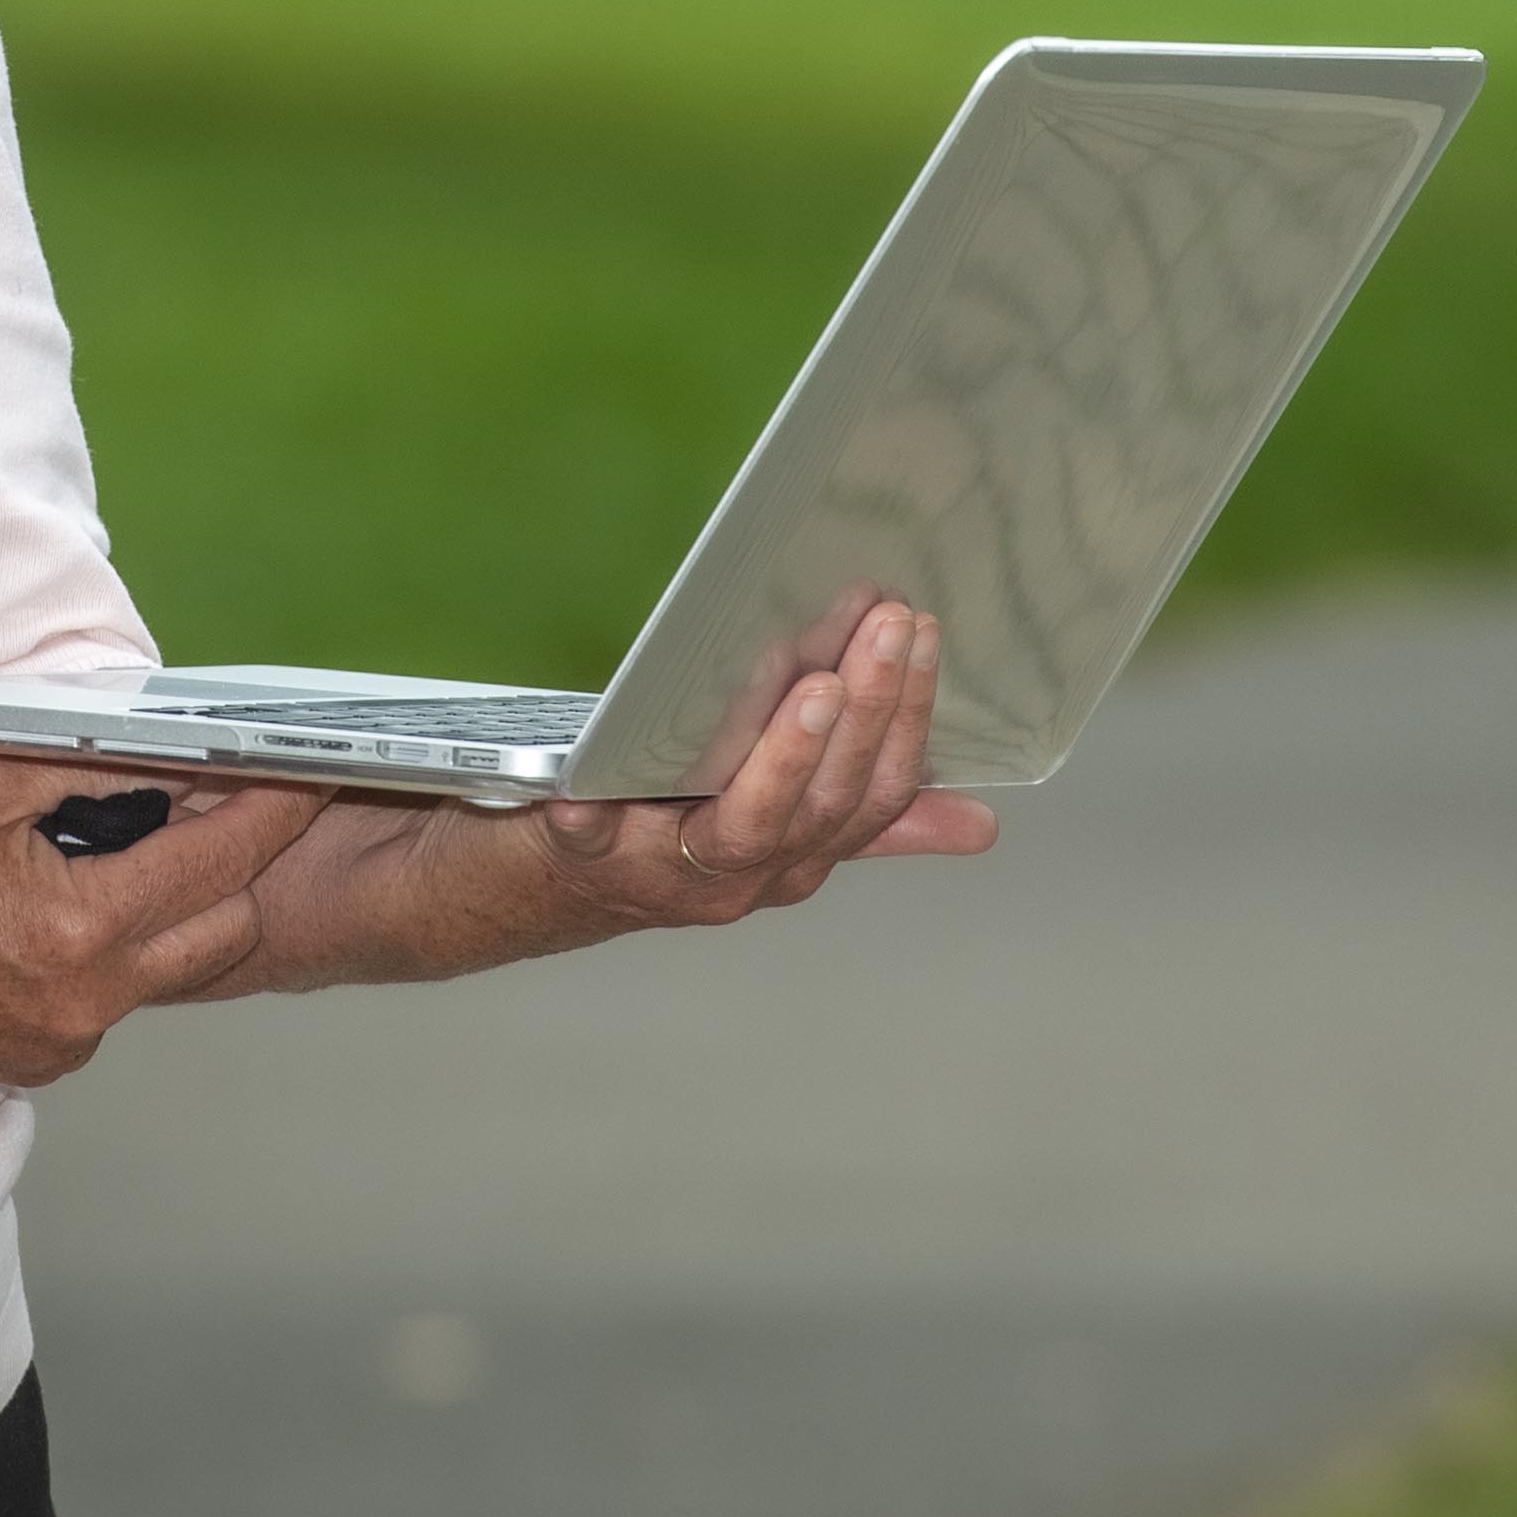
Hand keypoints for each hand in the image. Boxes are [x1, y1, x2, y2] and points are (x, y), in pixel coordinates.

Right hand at [0, 755, 327, 1085]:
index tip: (306, 769)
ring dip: (177, 907)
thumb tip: (172, 747)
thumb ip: (84, 758)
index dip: (274, 807)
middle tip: (214, 799)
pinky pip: (120, 999)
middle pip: (226, 927)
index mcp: (80, 929)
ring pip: (176, 966)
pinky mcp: (45, 1063)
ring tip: (134, 845)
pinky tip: (68, 905)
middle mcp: (90, 1002)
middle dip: (237, 862)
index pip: (219, 863)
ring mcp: (69, 1043)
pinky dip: (119, 950)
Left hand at [529, 598, 993, 919]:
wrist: (537, 888)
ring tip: (814, 687)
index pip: (876, 793)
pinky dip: (594, 812)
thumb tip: (979, 823)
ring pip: (743, 826)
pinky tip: (588, 782)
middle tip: (888, 628)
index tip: (923, 633)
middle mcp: (745, 872)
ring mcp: (665, 870)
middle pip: (824, 803)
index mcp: (797, 852)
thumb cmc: (660, 836)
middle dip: (866, 715)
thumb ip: (871, 821)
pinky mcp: (581, 855)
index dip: (907, 718)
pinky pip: (592, 838)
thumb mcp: (776, 825)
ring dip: (784, 758)